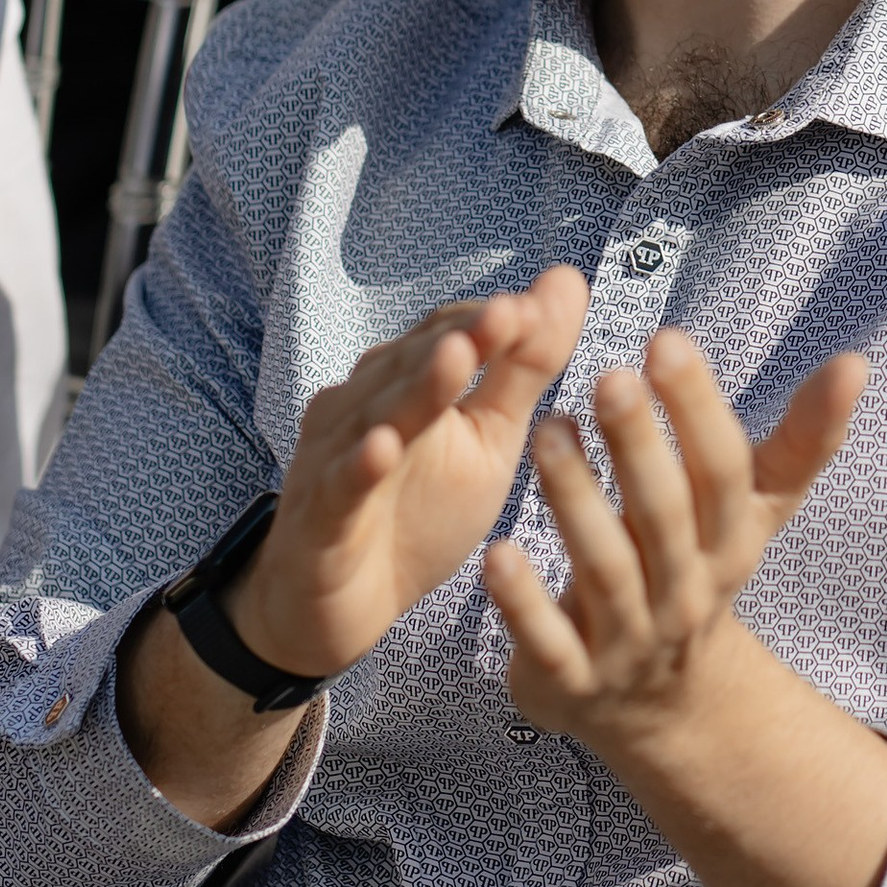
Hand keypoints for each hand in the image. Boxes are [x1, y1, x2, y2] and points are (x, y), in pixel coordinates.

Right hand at [230, 268, 588, 683]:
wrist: (343, 607)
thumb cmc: (418, 512)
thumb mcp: (487, 441)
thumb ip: (525, 366)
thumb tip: (568, 279)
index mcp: (407, 383)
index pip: (450, 334)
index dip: (494, 320)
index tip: (544, 304)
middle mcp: (365, 405)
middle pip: (414, 363)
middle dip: (463, 336)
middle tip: (513, 311)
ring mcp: (335, 457)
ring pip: (377, 415)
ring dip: (417, 387)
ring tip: (459, 356)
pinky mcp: (319, 516)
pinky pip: (340, 486)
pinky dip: (359, 465)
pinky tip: (384, 446)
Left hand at [486, 327, 867, 753]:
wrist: (663, 707)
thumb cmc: (700, 571)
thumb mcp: (754, 513)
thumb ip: (803, 439)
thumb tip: (857, 361)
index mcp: (729, 544)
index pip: (723, 473)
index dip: (699, 409)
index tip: (666, 341)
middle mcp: (685, 592)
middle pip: (664, 515)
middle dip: (639, 445)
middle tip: (609, 376)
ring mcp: (628, 641)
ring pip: (604, 569)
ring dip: (575, 501)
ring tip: (548, 430)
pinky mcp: (571, 680)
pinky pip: (548, 641)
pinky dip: (523, 602)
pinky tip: (497, 552)